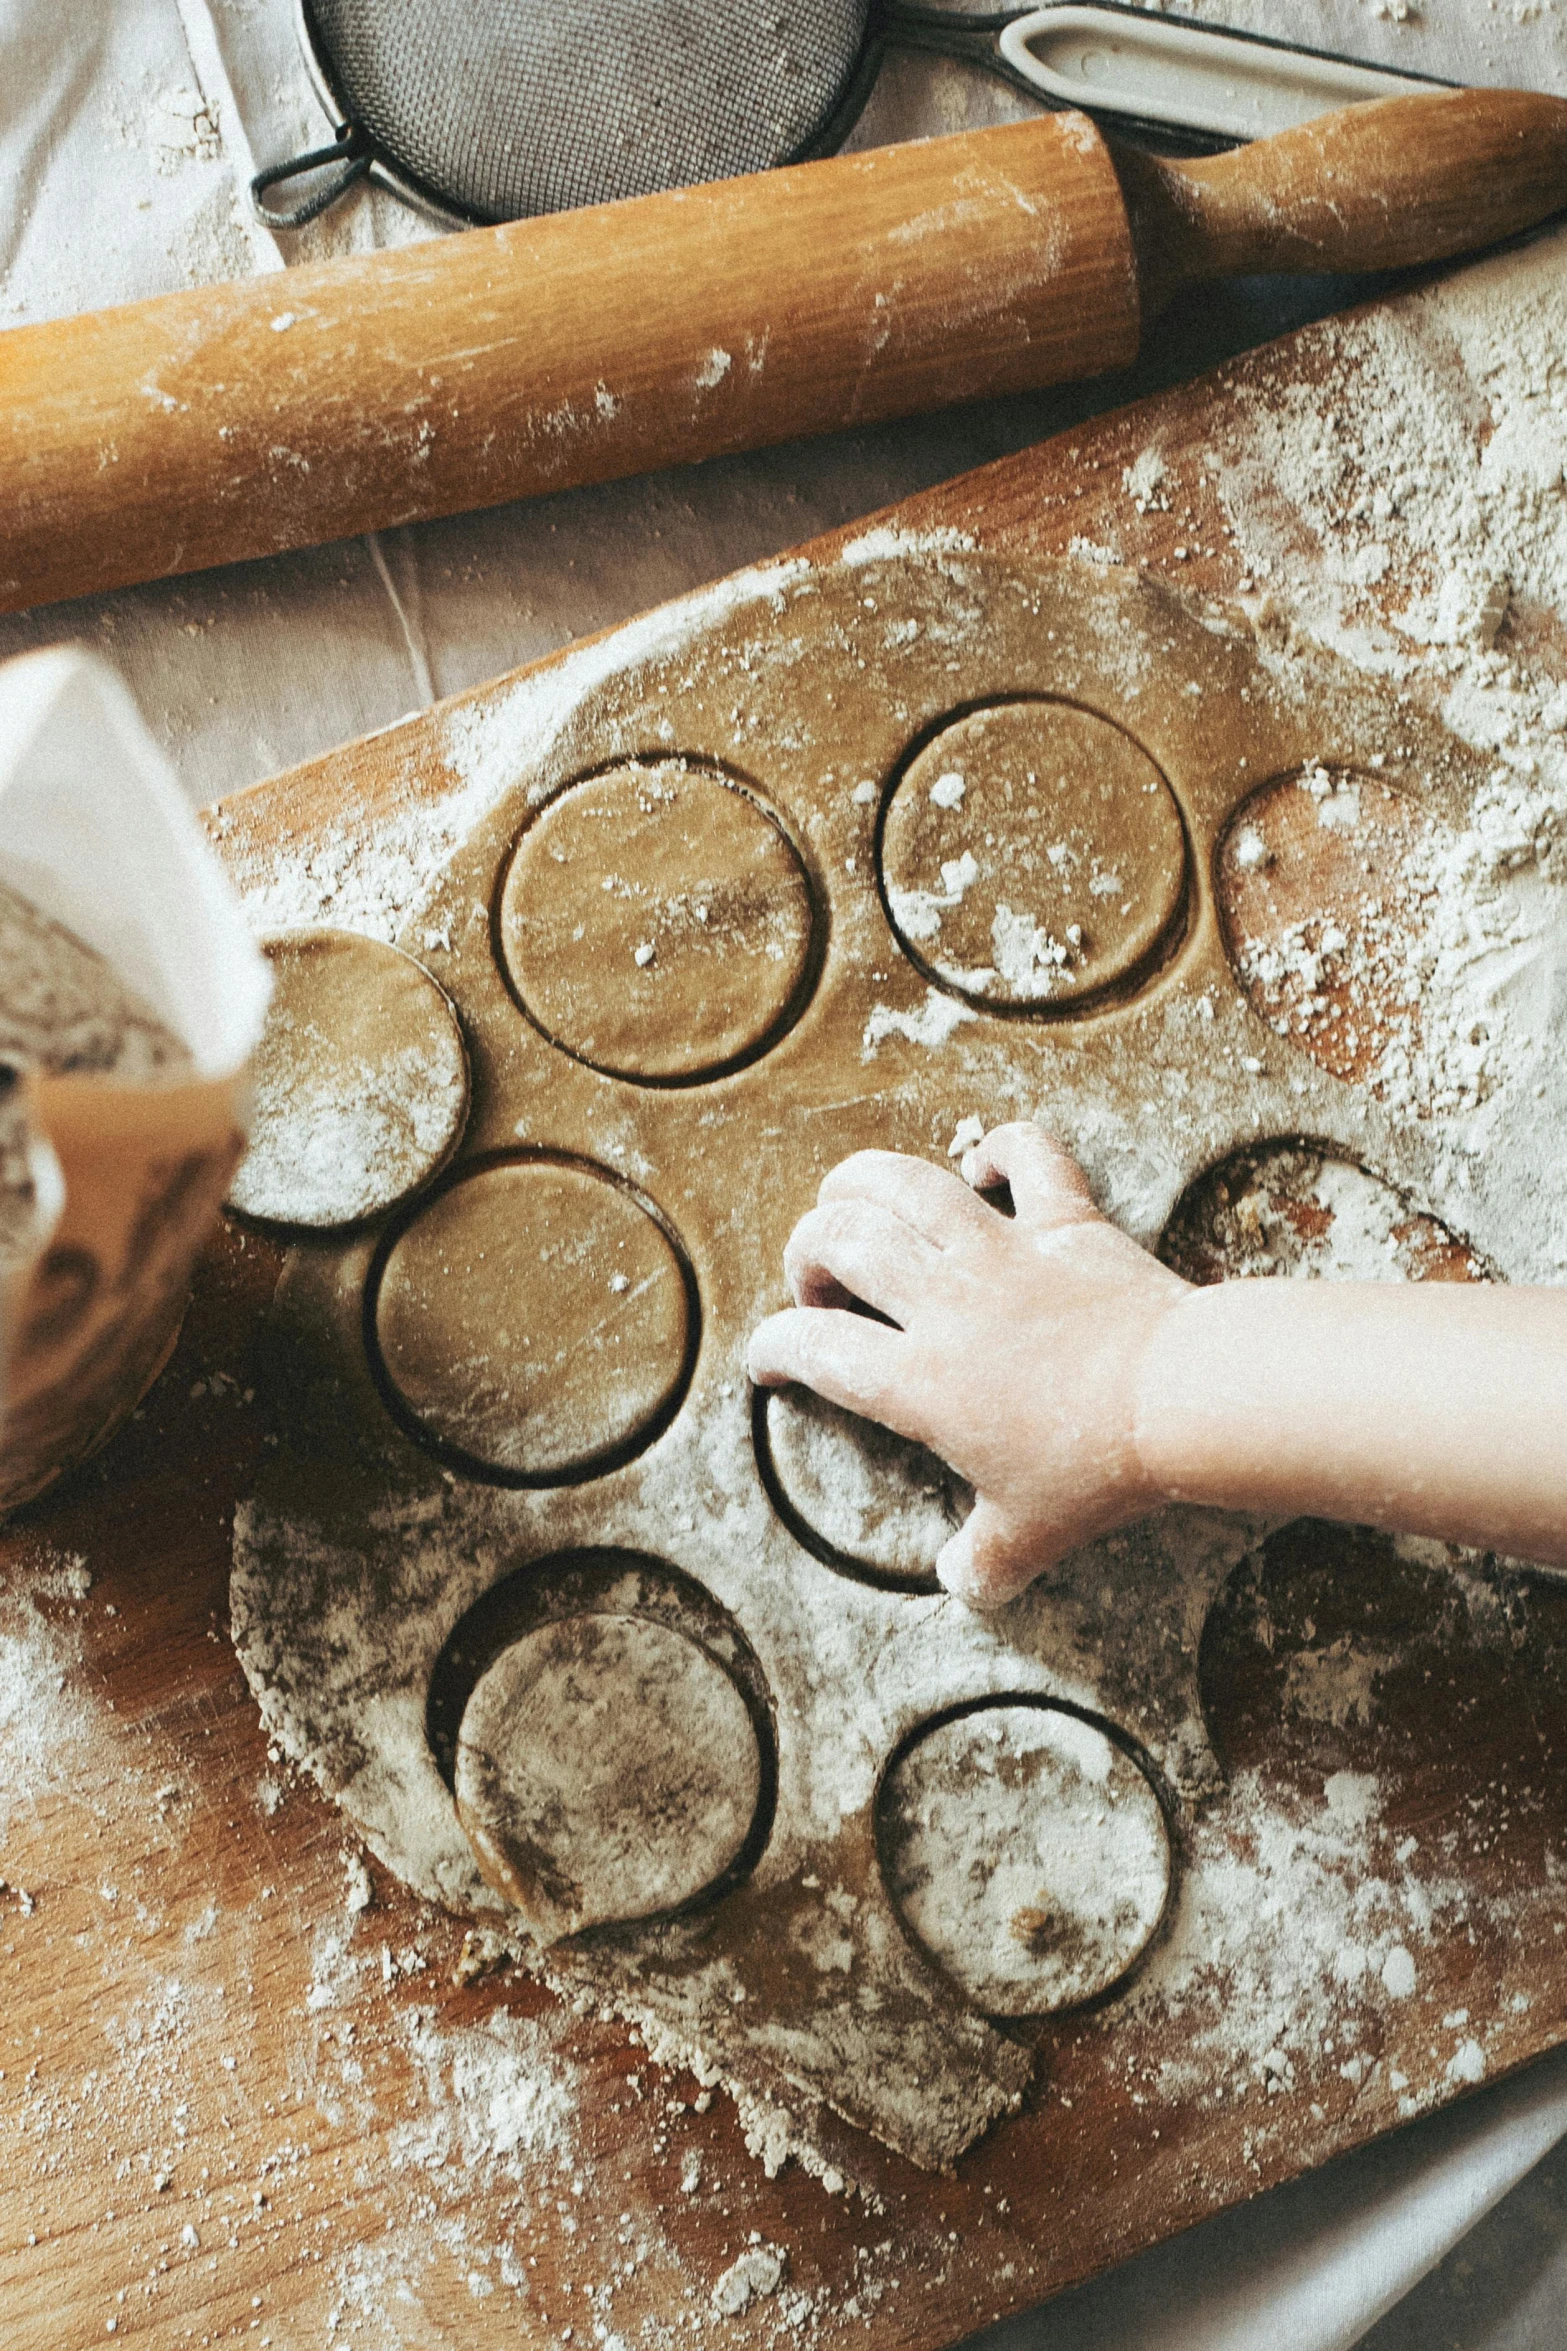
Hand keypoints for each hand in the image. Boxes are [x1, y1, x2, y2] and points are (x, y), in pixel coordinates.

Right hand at [746, 1123, 1189, 1606]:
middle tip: (817, 1284)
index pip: (814, 1347)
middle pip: (839, 1241)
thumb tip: (962, 1582)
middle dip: (805, 1254)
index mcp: (919, 1380)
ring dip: (860, 1181)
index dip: (774, 1349)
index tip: (770, 1360)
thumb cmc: (1100, 1471)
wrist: (1184, 1399)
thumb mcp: (1028, 1537)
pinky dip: (1000, 1147)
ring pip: (905, 1183)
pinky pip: (1027, 1156)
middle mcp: (944, 1302)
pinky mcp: (1065, 1222)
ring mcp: (1003, 1251)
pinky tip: (984, 1167)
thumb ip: (981, 1563)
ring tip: (849, 1198)